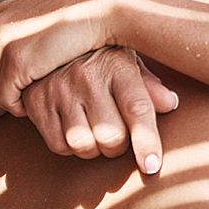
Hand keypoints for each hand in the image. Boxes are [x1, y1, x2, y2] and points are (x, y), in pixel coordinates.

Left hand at [0, 0, 132, 114]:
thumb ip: (30, 29)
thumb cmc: (87, 16)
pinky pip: (4, 97)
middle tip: (11, 102)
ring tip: (25, 104)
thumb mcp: (48, 16)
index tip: (2, 88)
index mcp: (2, 13)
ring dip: (5, 101)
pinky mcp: (17, 62)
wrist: (104, 11)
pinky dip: (16, 107)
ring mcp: (3, 43)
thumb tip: (27, 45)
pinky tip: (33, 106)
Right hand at [23, 47, 177, 173]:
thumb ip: (149, 86)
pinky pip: (59, 146)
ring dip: (94, 149)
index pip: (137, 108)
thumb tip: (171, 104)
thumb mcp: (128, 63)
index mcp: (117, 64)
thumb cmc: (100, 59)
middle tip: (118, 136)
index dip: (147, 142)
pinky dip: (69, 147)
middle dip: (118, 147)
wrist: (50, 42)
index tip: (151, 165)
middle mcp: (87, 76)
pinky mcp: (37, 103)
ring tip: (95, 132)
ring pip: (83, 144)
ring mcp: (59, 89)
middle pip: (111, 136)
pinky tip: (74, 128)